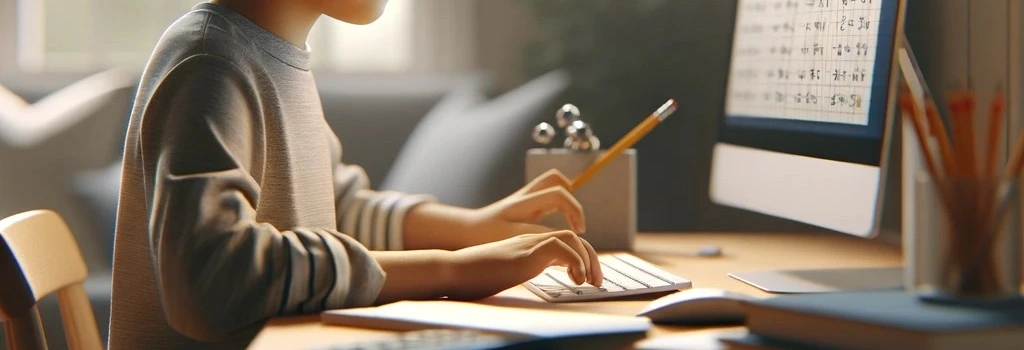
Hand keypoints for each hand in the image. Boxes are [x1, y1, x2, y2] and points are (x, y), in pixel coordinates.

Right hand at [444, 230, 602, 300]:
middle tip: (596, 282)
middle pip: (572, 237)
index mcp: (525, 246)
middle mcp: (529, 241)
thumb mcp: (504, 273)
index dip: (580, 258)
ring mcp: (528, 244)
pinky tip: (574, 280)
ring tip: (588, 281)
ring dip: (587, 260)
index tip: (584, 278)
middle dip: (591, 259)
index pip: (562, 242)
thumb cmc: (472, 276)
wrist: (452, 270)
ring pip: (571, 238)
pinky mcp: (527, 253)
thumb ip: (521, 271)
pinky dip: (576, 263)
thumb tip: (531, 280)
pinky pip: (563, 248)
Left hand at [468, 170, 585, 244]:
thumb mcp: (511, 239)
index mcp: (522, 203)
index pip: (558, 196)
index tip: (579, 233)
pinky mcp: (523, 204)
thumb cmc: (485, 237)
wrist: (464, 230)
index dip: (575, 212)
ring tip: (571, 223)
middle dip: (572, 201)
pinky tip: (556, 228)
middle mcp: (524, 196)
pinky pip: (546, 196)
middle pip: (554, 180)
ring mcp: (524, 198)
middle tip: (576, 226)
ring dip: (566, 200)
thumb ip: (538, 236)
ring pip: (551, 184)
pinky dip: (558, 207)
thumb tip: (563, 239)